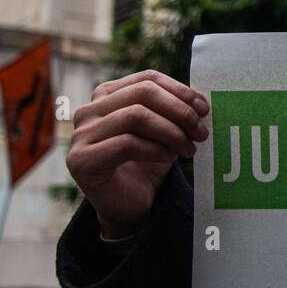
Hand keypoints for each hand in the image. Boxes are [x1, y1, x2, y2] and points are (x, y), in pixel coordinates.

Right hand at [66, 70, 209, 238]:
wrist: (130, 208)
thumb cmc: (147, 165)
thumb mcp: (164, 131)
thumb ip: (174, 110)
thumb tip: (200, 98)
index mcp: (107, 96)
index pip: (148, 79)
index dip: (180, 90)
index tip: (204, 108)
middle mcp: (89, 110)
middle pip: (143, 93)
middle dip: (179, 110)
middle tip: (201, 132)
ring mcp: (81, 135)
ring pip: (136, 115)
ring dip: (172, 131)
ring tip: (189, 149)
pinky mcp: (82, 160)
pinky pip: (127, 143)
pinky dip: (156, 149)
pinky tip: (170, 157)